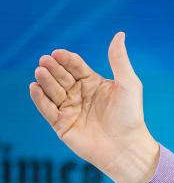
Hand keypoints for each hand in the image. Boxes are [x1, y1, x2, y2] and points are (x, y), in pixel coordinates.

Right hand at [29, 31, 158, 182]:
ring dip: (45, 80)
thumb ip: (120, 60)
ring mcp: (69, 109)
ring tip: (41, 71)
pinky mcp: (62, 125)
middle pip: (61, 76)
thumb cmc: (131, 117)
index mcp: (93, 83)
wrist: (127, 148)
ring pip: (52, 91)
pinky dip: (39, 98)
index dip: (66, 58)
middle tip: (46, 61)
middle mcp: (79, 95)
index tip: (58, 53)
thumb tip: (119, 34)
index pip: (75, 65)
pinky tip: (35, 87)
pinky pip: (46, 110)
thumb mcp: (129, 85)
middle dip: (53, 68)